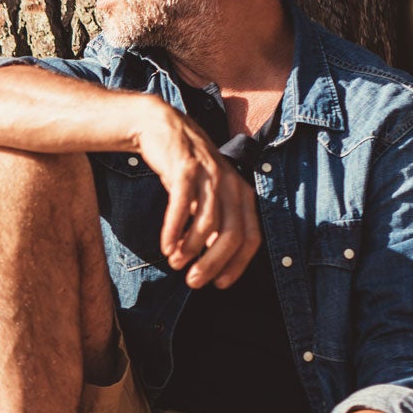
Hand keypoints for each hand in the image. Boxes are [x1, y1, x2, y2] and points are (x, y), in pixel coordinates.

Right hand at [135, 100, 260, 288]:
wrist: (160, 127)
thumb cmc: (184, 168)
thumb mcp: (207, 196)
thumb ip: (215, 224)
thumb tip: (213, 263)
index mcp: (242, 194)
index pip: (251, 237)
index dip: (237, 265)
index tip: (220, 285)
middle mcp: (231, 184)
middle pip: (232, 235)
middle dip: (213, 264)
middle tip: (194, 282)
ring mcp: (209, 175)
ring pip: (208, 223)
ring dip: (191, 249)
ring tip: (176, 263)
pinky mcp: (185, 168)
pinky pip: (182, 206)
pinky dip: (174, 230)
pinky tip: (166, 246)